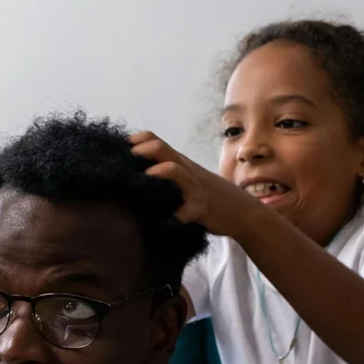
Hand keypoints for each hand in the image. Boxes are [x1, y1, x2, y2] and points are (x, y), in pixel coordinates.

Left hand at [129, 131, 270, 240]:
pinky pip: (186, 212)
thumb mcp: (190, 178)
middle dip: (144, 150)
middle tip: (125, 158)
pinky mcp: (201, 209)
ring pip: (176, 171)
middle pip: (164, 150)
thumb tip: (138, 175)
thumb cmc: (211, 195)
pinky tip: (162, 222)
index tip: (120, 146)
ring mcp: (194, 189)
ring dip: (158, 172)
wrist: (243, 211)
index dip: (139, 140)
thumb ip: (170, 173)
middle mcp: (187, 171)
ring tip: (145, 177)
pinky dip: (173, 217)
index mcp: (181, 164)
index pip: (157, 141)